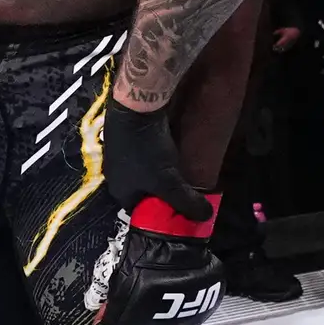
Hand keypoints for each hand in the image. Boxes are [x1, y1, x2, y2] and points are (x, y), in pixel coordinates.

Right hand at [92, 93, 220, 324]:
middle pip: (145, 193)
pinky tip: (174, 153)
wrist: (136, 105)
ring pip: (147, 174)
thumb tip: (206, 219)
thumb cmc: (148, 150)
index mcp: (121, 193)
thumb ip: (186, 203)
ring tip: (184, 175)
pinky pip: (147, 155)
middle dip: (164, 196)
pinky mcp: (129, 137)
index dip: (161, 215)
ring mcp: (121, 156)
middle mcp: (117, 177)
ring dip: (163, 176)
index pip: (142, 213)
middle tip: (187, 194)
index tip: (180, 214)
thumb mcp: (170, 181)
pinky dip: (160, 158)